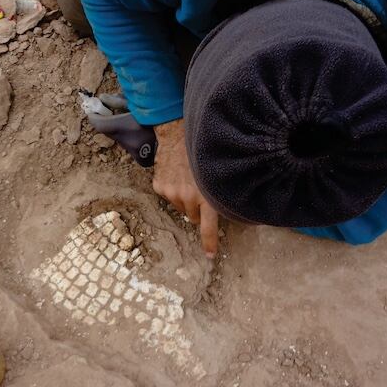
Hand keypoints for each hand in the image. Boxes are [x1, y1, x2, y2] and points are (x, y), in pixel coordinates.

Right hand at [152, 118, 219, 258]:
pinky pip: (169, 196)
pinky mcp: (160, 187)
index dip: (209, 242)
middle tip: (200, 190)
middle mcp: (188, 197)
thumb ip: (220, 191)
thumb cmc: (204, 149)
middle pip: (193, 216)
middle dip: (198, 208)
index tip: (210, 256)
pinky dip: (173, 188)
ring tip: (189, 176)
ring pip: (181, 206)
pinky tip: (178, 172)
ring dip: (186, 197)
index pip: (208, 226)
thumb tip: (226, 207)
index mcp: (207, 195)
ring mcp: (172, 193)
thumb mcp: (219, 170)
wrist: (179, 130)